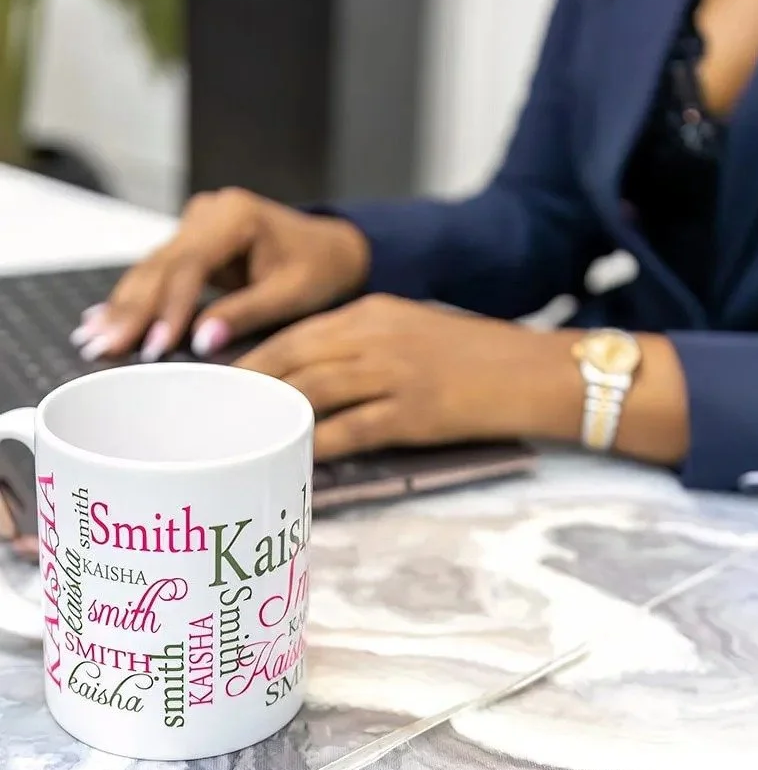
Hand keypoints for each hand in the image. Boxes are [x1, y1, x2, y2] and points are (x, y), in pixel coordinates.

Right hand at [70, 188, 370, 360]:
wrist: (332, 248)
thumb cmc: (319, 269)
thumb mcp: (291, 293)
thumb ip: (246, 313)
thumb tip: (202, 342)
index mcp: (236, 216)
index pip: (191, 264)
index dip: (170, 308)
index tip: (154, 347)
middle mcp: (209, 212)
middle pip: (161, 265)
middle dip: (132, 311)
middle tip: (101, 348)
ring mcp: (196, 223)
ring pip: (151, 269)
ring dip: (123, 307)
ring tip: (92, 340)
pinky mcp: (191, 242)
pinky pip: (158, 273)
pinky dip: (134, 301)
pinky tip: (102, 321)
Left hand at [234, 294, 580, 459]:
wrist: (534, 370)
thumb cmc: (474, 354)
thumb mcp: (412, 328)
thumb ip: (363, 343)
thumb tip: (310, 376)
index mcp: (371, 311)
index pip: (295, 331)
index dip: (251, 355)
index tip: (219, 379)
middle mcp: (375, 335)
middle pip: (292, 358)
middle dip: (246, 385)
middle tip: (210, 412)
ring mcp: (393, 374)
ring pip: (314, 391)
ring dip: (271, 414)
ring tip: (238, 436)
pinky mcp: (413, 412)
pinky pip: (352, 429)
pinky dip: (317, 445)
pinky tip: (292, 458)